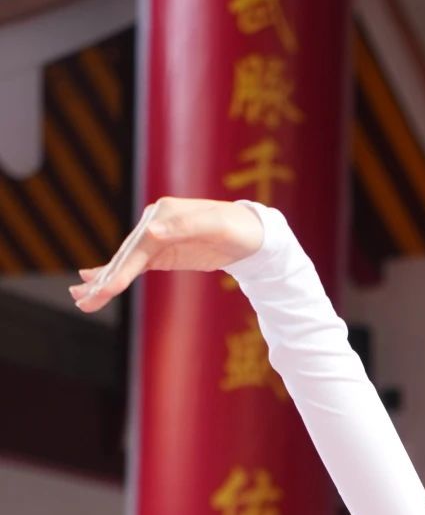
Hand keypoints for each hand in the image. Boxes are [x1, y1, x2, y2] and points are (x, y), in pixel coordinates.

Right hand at [70, 197, 264, 313]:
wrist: (251, 234)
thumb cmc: (236, 228)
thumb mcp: (215, 226)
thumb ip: (183, 227)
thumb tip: (151, 231)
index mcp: (164, 214)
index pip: (139, 246)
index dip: (122, 269)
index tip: (108, 289)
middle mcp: (155, 223)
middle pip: (125, 255)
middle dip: (104, 280)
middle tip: (82, 300)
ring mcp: (157, 239)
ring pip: (126, 263)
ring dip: (104, 281)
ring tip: (82, 299)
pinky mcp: (163, 254)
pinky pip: (136, 267)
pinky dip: (118, 276)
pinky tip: (100, 284)